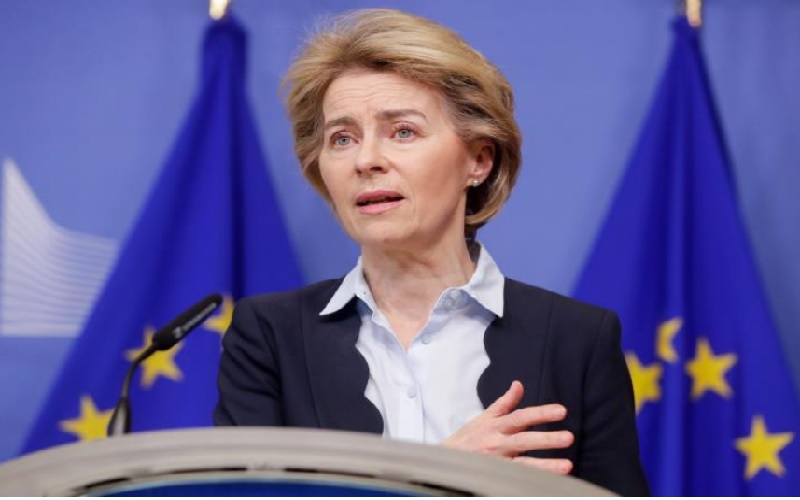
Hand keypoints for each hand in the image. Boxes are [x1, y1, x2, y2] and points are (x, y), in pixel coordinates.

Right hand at [441, 380, 573, 473]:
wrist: (445, 461)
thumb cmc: (468, 438)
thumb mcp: (484, 417)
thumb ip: (505, 403)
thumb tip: (518, 384)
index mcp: (496, 426)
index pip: (521, 417)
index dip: (541, 414)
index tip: (562, 411)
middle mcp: (497, 443)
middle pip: (524, 440)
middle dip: (547, 439)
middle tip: (569, 437)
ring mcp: (497, 463)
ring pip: (524, 465)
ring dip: (545, 465)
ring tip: (567, 466)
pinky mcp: (496, 478)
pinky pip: (517, 479)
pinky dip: (533, 480)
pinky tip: (551, 482)